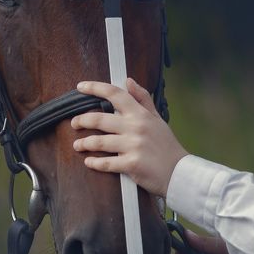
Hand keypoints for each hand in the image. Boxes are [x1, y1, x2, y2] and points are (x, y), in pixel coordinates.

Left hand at [71, 78, 187, 197]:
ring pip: (98, 142)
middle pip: (99, 119)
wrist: (179, 172)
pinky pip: (105, 163)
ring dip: (84, 143)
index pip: (115, 94)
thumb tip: (128, 81)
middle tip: (74, 123)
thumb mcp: (157, 118)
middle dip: (82, 120)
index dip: (95, 88)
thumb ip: (142, 99)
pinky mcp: (131, 164)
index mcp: (141, 114)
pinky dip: (94, 163)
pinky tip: (89, 162)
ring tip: (78, 145)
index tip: (80, 87)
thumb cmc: (167, 146)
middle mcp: (136, 127)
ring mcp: (133, 146)